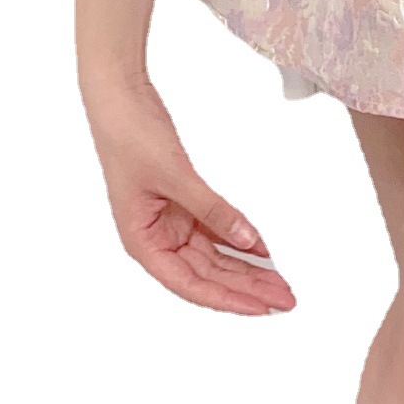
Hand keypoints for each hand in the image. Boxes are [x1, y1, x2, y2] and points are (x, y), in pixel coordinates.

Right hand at [82, 78, 295, 316]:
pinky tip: (265, 253)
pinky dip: (241, 241)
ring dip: (247, 270)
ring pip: (216, 259)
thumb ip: (214, 211)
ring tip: (280, 282)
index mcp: (143, 243)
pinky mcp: (183, 207)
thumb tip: (248, 241)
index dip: (228, 299)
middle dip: (247, 288)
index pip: (191, 285)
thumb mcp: (175, 175)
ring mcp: (171, 225)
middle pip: (208, 276)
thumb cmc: (128, 135)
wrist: (119, 95)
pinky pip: (217, 233)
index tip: (260, 308)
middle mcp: (158, 241)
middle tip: (284, 299)